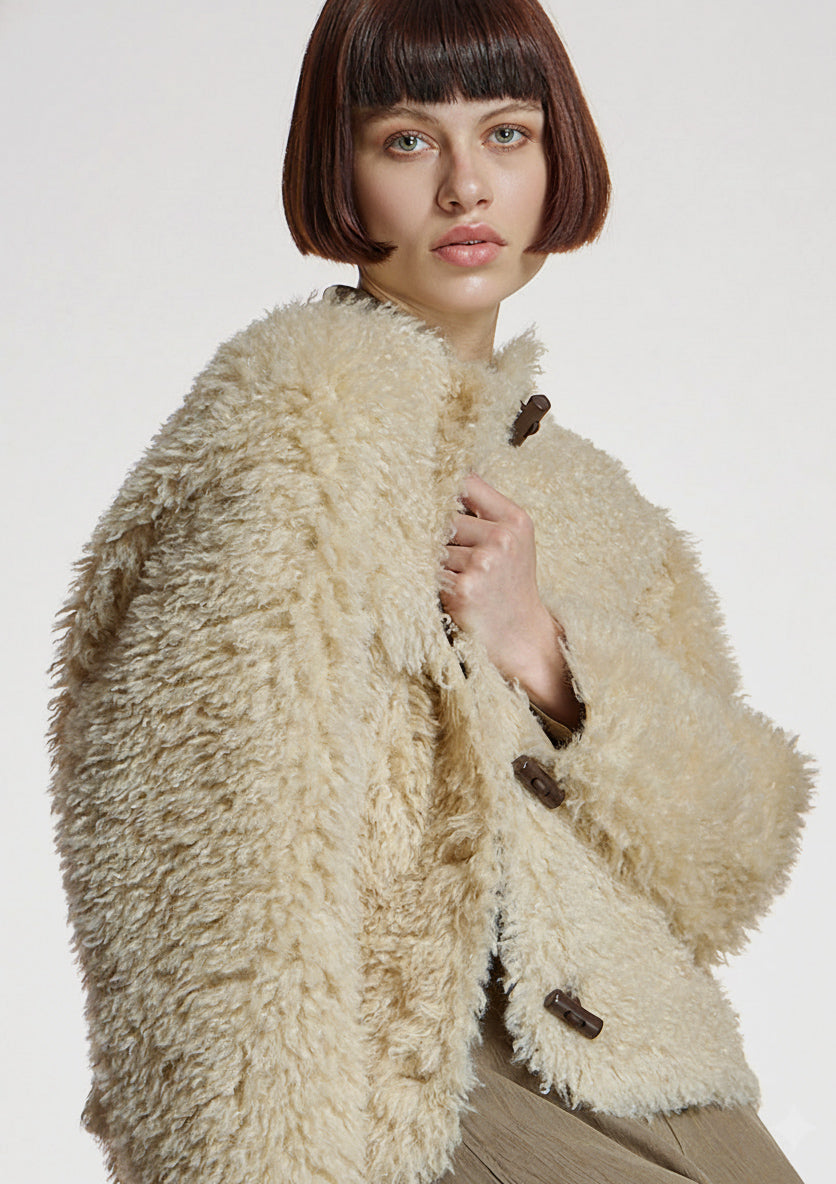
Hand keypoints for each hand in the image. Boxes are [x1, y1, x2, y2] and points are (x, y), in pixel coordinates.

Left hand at [440, 474, 581, 728]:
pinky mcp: (463, 590)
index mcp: (515, 520)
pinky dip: (430, 580)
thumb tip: (431, 482)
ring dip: (434, 561)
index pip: (466, 482)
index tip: (418, 482)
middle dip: (438, 534)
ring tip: (457, 578)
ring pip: (432, 546)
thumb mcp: (511, 540)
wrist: (520, 636)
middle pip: (443, 516)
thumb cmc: (509, 584)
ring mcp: (483, 564)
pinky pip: (429, 572)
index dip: (440, 483)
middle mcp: (502, 539)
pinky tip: (449, 592)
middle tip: (451, 555)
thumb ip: (481, 510)